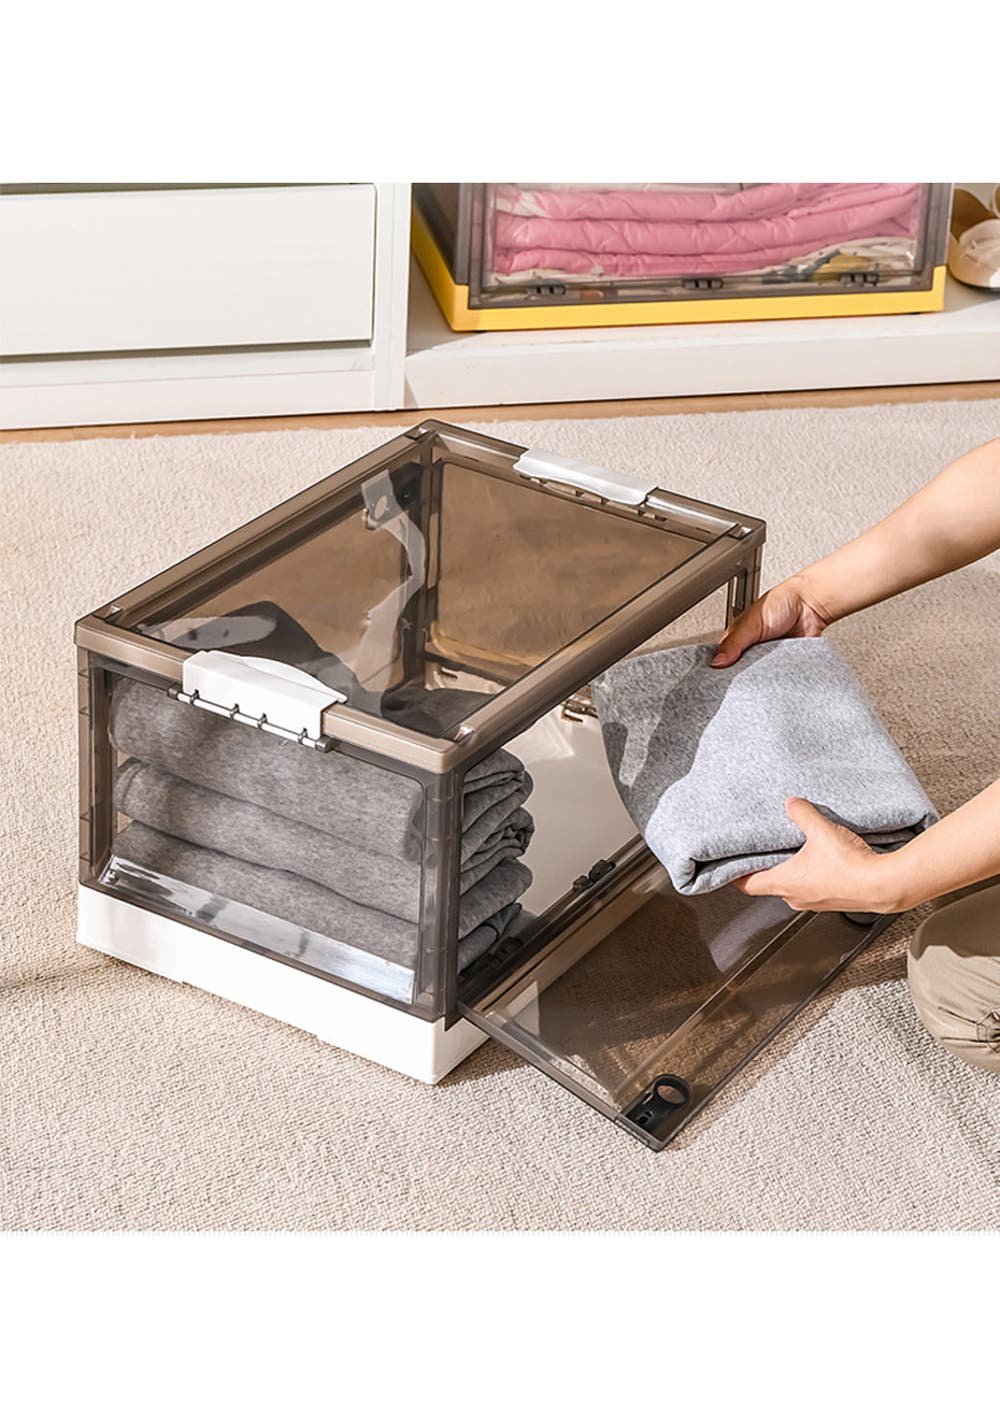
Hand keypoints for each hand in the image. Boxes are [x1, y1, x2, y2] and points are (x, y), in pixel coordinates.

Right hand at [711, 575, 832, 667]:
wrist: (811, 605)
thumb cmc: (781, 602)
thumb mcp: (750, 622)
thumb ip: (733, 642)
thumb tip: (717, 661)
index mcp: (737, 638)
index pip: (722, 660)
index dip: (721, 670)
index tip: (722, 678)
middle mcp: (751, 650)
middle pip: (740, 672)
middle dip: (742, 677)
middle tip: (743, 680)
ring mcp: (768, 659)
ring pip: (759, 677)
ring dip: (761, 679)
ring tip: (761, 678)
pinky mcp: (783, 665)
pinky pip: (778, 677)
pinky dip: (777, 679)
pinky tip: (775, 679)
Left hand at [736, 798, 900, 913]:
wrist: (884, 885)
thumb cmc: (850, 867)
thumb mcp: (821, 830)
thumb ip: (803, 814)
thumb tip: (792, 804)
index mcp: (784, 883)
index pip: (748, 885)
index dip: (736, 876)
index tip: (730, 867)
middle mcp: (796, 897)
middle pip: (770, 885)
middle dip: (765, 869)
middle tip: (763, 853)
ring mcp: (815, 902)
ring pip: (793, 887)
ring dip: (790, 872)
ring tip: (794, 853)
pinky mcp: (832, 901)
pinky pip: (813, 889)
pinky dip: (810, 876)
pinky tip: (821, 861)